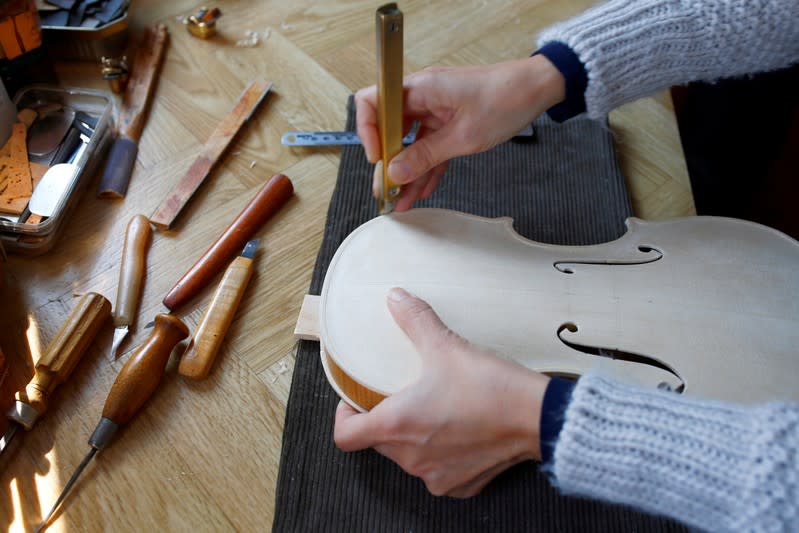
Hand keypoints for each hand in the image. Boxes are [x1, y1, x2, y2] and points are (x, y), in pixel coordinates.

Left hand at [334, 288, 549, 497]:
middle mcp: (411, 458)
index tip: (357, 401)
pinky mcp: (462, 485)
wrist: (537, 418)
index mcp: (396, 426)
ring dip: (415, 437)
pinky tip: (461, 431)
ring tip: (436, 410)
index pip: (344, 436)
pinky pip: (439, 471)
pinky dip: (443, 454)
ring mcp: (436, 476)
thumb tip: (396, 298)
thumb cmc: (489, 387)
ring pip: (409, 457)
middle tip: (403, 394)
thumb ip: (415, 319)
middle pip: (378, 443)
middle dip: (385, 419)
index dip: (344, 416)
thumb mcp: (445, 346)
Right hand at [356, 55, 564, 210]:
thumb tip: (395, 172)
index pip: (373, 102)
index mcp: (420, 88)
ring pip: (410, 143)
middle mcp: (422, 96)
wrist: (536, 89)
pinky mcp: (448, 120)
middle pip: (389, 129)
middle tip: (386, 191)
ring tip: (400, 200)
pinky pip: (429, 146)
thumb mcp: (463, 136)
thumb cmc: (505, 100)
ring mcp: (435, 108)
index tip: (378, 160)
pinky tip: (421, 190)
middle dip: (387, 162)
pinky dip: (426, 166)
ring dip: (406, 171)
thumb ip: (426, 155)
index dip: (368, 131)